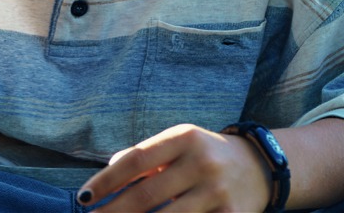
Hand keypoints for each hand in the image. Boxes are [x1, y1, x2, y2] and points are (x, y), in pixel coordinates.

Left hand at [78, 124, 271, 211]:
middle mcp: (202, 163)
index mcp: (184, 138)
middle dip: (115, 211)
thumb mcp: (177, 143)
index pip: (135, 161)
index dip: (106, 181)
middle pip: (148, 195)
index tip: (83, 198)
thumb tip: (108, 169)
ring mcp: (219, 192)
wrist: (260, 165)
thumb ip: (144, 155)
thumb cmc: (203, 154)